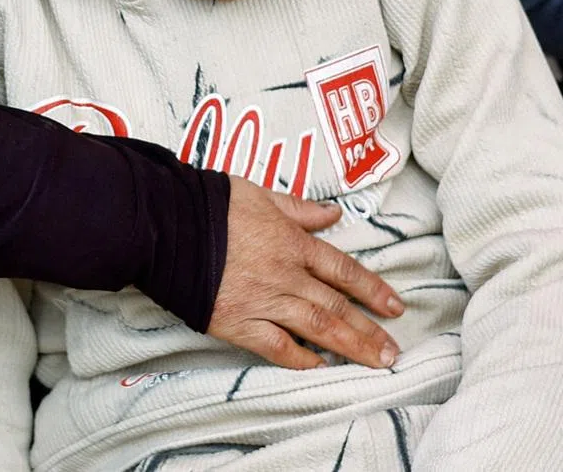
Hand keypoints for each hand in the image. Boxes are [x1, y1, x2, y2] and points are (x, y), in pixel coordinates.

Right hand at [211, 177, 403, 369]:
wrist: (167, 224)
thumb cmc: (211, 203)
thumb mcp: (259, 194)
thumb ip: (298, 208)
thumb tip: (332, 213)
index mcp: (291, 242)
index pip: (342, 269)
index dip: (372, 289)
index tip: (395, 307)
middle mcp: (285, 274)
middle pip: (336, 305)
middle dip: (369, 329)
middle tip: (394, 351)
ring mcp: (263, 300)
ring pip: (317, 328)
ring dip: (350, 347)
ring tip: (375, 363)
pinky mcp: (238, 321)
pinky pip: (276, 346)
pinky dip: (300, 359)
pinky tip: (319, 367)